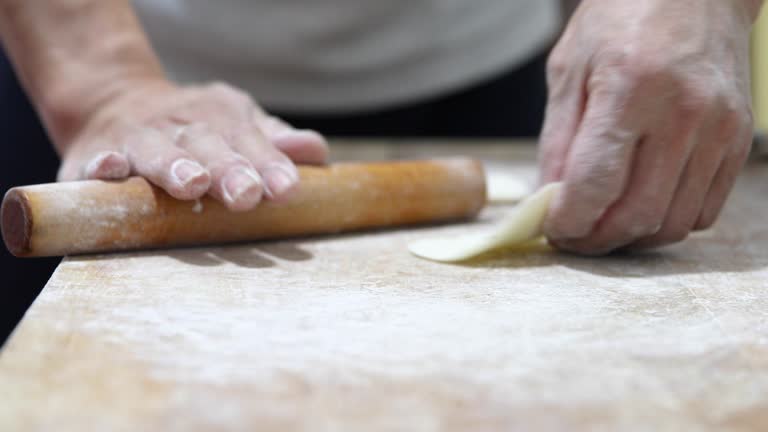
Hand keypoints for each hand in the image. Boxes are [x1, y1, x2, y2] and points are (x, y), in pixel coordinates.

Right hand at [57, 79, 327, 210]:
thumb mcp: (237, 125)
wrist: (113, 99)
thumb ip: (274, 143)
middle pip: (207, 143)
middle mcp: (181, 125)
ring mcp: (138, 138)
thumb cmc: (196, 128)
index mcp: (221, 117)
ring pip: (156, 149)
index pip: (249, 140)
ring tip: (193, 184)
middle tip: (247, 194)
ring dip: (174, 165)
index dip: (269, 164)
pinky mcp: (95, 153)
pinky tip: (110, 169)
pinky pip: (97, 158)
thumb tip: (314, 151)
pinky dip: (103, 164)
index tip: (287, 189)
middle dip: (228, 168)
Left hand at [539, 0, 756, 253]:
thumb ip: (557, 139)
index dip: (567, 221)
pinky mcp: (737, 141)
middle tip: (572, 236)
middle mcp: (683, 113)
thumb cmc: (622, 20)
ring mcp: (718, 130)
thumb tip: (548, 199)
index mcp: (630, 88)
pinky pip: (702, 211)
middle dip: (595, 240)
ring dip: (630, 238)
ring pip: (671, 223)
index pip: (595, 184)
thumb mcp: (570, 68)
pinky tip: (641, 205)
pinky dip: (665, 222)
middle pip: (636, 215)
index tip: (551, 228)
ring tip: (602, 225)